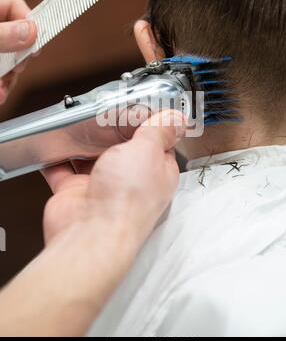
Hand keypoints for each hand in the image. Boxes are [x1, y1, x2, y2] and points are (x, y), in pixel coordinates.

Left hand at [0, 0, 36, 103]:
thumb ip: (3, 33)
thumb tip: (30, 31)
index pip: (14, 5)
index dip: (28, 21)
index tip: (36, 40)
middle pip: (14, 38)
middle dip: (17, 59)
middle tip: (17, 68)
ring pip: (6, 60)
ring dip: (9, 79)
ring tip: (3, 91)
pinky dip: (1, 86)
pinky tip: (0, 94)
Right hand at [42, 110, 185, 251]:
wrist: (90, 233)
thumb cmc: (126, 200)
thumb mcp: (149, 151)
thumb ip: (159, 131)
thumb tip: (176, 118)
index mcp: (155, 171)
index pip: (157, 143)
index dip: (149, 125)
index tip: (139, 106)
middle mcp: (130, 180)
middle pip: (121, 149)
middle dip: (112, 132)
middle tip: (104, 110)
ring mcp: (101, 187)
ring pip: (91, 158)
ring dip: (84, 144)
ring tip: (78, 123)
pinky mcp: (75, 193)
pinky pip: (62, 171)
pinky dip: (57, 159)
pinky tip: (54, 145)